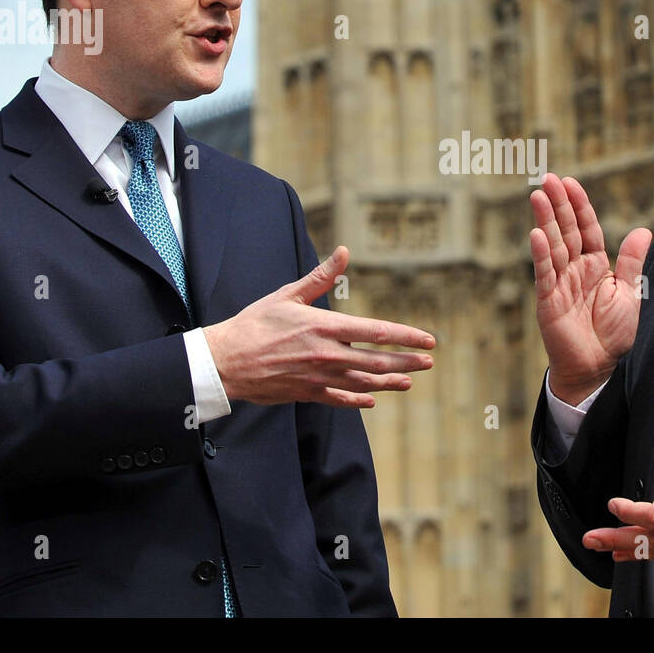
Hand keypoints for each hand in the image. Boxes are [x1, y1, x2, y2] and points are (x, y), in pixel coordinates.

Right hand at [203, 245, 434, 408]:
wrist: (225, 362)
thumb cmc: (255, 323)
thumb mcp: (288, 295)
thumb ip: (320, 277)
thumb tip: (344, 252)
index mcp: (326, 327)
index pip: (377, 332)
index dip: (406, 336)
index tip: (428, 339)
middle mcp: (328, 355)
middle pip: (378, 361)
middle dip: (407, 362)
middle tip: (428, 362)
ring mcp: (319, 377)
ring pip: (364, 382)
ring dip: (389, 382)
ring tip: (409, 381)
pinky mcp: (307, 393)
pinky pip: (340, 399)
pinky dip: (358, 399)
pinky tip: (372, 400)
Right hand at [529, 172, 651, 404]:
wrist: (597, 367)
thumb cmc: (613, 334)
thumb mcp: (629, 294)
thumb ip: (632, 262)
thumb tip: (642, 230)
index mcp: (596, 265)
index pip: (586, 228)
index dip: (579, 206)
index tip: (570, 182)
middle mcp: (575, 269)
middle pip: (566, 230)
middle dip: (558, 204)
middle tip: (548, 178)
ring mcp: (560, 283)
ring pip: (552, 246)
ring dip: (545, 221)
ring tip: (537, 196)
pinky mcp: (549, 300)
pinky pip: (545, 273)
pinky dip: (541, 254)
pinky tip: (536, 234)